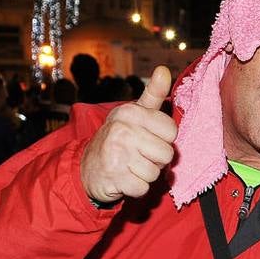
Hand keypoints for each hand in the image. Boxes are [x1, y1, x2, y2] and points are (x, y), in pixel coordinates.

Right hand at [80, 66, 176, 203]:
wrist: (87, 168)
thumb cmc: (118, 139)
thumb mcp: (133, 114)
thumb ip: (152, 94)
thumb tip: (163, 70)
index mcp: (130, 112)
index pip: (172, 131)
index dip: (164, 140)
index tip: (148, 138)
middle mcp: (121, 130)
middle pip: (167, 154)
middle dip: (156, 160)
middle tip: (138, 155)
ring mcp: (116, 154)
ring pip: (156, 172)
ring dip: (146, 174)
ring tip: (130, 166)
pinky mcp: (115, 177)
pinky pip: (144, 188)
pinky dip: (137, 188)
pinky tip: (124, 179)